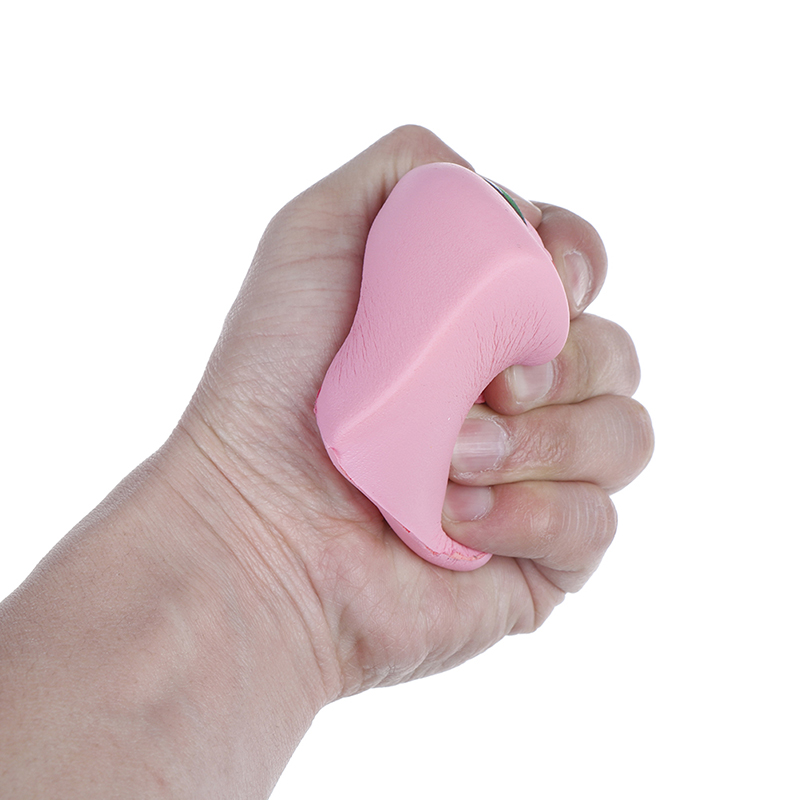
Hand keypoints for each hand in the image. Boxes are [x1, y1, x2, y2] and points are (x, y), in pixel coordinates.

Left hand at [175, 125, 654, 696]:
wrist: (255, 516)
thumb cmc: (275, 378)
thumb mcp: (317, 233)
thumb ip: (409, 172)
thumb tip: (509, 202)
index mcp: (482, 321)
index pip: (580, 273)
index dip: (580, 265)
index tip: (549, 279)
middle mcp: (521, 396)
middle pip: (616, 353)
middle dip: (561, 364)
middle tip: (488, 385)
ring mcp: (537, 476)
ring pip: (624, 435)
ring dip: (539, 444)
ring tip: (448, 461)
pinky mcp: (542, 555)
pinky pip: (596, 524)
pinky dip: (530, 516)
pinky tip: (455, 520)